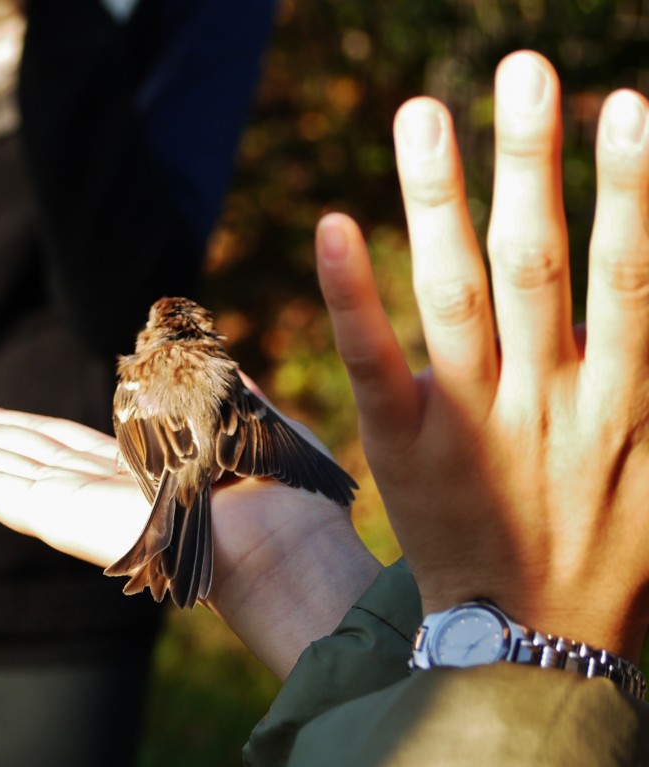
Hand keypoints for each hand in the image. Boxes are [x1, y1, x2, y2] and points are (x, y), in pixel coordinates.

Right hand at [0, 398, 378, 677]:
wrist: (292, 539)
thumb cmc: (283, 486)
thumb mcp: (241, 413)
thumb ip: (212, 381)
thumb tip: (200, 349)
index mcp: (133, 467)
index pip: (49, 444)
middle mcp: (95, 488)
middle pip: (5, 455)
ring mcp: (77, 507)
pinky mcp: (68, 520)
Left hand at [316, 51, 648, 658]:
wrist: (532, 639)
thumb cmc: (608, 547)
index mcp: (621, 399)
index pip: (631, 275)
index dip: (631, 189)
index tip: (625, 106)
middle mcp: (547, 398)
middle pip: (537, 261)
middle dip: (531, 164)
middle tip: (521, 70)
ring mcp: (469, 420)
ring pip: (456, 293)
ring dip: (442, 199)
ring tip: (425, 113)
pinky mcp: (403, 444)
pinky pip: (374, 360)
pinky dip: (354, 295)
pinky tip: (336, 226)